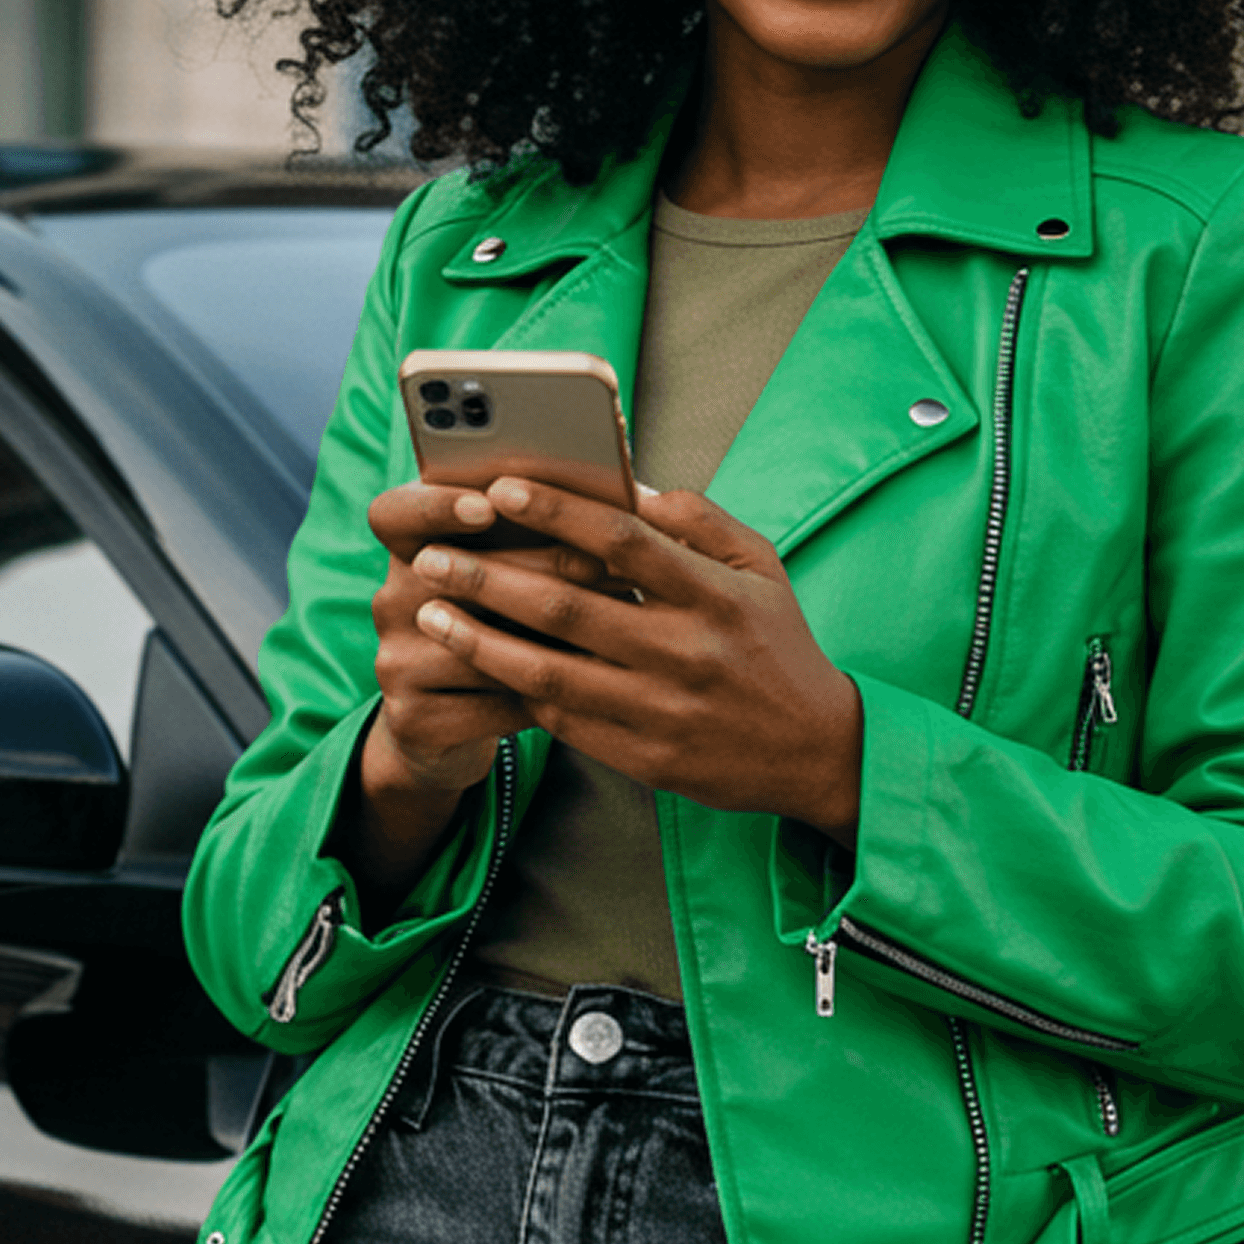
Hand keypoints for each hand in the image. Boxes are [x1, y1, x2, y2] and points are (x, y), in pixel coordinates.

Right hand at [333, 479, 583, 904]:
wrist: (451, 724)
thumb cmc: (507, 624)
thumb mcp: (513, 573)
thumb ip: (539, 533)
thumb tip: (617, 501)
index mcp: (408, 549)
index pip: (394, 512)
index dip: (436, 505)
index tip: (487, 505)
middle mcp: (391, 599)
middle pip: (455, 576)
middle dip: (538, 567)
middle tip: (602, 564)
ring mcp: (394, 661)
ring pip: (478, 646)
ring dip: (550, 639)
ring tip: (611, 633)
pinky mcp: (412, 719)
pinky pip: (489, 704)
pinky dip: (541, 698)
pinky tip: (582, 693)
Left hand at [404, 478, 865, 840]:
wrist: (815, 750)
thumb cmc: (778, 647)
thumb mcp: (761, 568)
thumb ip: (699, 521)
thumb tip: (630, 486)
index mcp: (714, 595)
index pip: (622, 540)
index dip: (556, 510)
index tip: (501, 487)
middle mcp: (685, 651)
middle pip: (567, 605)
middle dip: (488, 577)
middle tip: (431, 555)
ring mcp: (661, 709)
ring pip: (548, 671)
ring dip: (480, 640)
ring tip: (428, 614)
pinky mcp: (644, 757)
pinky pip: (563, 719)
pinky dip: (514, 689)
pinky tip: (478, 664)